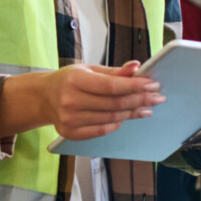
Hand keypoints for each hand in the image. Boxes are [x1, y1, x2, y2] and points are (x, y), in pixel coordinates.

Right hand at [41, 61, 162, 140]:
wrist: (43, 98)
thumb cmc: (68, 80)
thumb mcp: (89, 69)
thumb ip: (114, 71)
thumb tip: (137, 67)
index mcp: (74, 80)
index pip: (111, 86)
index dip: (135, 86)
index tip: (153, 85)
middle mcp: (70, 101)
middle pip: (114, 104)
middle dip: (140, 100)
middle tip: (157, 98)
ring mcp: (70, 120)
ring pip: (111, 118)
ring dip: (133, 113)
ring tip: (147, 108)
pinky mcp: (71, 133)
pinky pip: (102, 130)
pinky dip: (117, 123)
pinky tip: (127, 117)